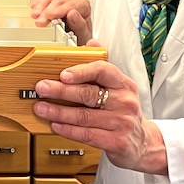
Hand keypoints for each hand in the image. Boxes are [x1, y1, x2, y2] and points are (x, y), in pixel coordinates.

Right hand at [30, 0, 92, 43]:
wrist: (76, 41)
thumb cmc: (80, 38)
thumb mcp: (83, 36)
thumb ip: (80, 25)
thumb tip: (72, 14)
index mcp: (83, 6)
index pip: (72, 4)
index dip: (60, 9)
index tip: (51, 16)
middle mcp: (72, 1)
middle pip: (58, 0)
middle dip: (47, 11)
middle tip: (40, 22)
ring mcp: (60, 0)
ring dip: (40, 6)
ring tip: (34, 16)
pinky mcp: (50, 2)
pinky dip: (36, 2)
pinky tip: (33, 9)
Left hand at [32, 58, 166, 174]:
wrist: (142, 142)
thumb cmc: (123, 111)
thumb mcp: (119, 88)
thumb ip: (102, 67)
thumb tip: (92, 41)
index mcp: (124, 84)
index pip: (103, 71)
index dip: (82, 71)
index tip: (63, 74)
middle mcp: (124, 102)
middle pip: (89, 94)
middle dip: (61, 90)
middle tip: (42, 88)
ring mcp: (122, 122)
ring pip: (84, 116)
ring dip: (58, 112)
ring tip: (41, 108)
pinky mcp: (116, 141)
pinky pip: (87, 134)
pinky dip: (68, 130)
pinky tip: (55, 125)